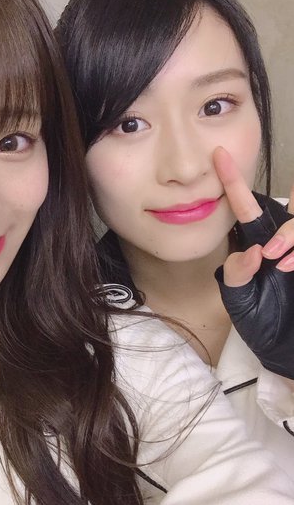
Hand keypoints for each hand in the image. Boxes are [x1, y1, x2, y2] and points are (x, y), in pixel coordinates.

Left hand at [213, 146, 293, 378]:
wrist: (287, 349)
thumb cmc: (263, 323)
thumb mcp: (240, 301)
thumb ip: (238, 275)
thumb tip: (253, 250)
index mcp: (260, 242)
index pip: (245, 206)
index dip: (232, 180)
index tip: (218, 155)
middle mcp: (285, 239)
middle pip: (291, 208)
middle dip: (287, 227)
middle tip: (271, 255)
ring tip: (282, 266)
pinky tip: (292, 269)